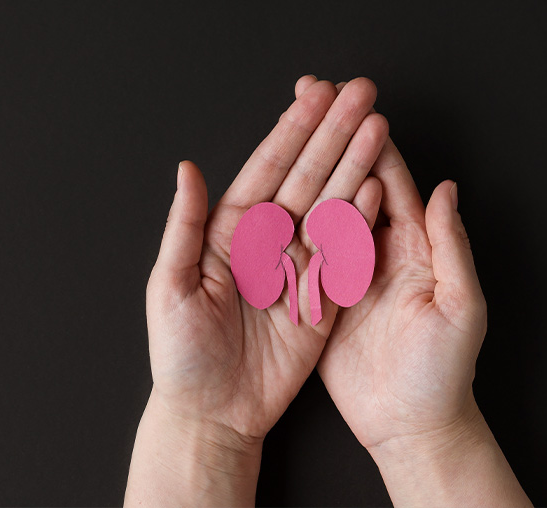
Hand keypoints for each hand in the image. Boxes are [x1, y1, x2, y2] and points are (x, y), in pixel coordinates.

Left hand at [125, 76, 388, 505]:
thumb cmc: (181, 355)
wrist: (213, 412)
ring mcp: (299, 268)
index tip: (316, 94)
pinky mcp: (322, 299)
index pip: (267, 169)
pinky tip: (376, 188)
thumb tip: (187, 168)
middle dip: (333, 134)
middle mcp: (269, 242)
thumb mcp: (169, 286)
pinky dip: (361, 221)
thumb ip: (184, 226)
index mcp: (231, 233)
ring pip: (332, 205)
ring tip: (377, 128)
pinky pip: (346, 254)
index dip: (292, 131)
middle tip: (360, 93)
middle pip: (307, 177)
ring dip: (354, 165)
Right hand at [296, 77, 530, 505]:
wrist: (412, 425)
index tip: (345, 101)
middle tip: (308, 95)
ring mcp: (347, 273)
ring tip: (284, 132)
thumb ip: (453, 247)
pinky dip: (287, 223)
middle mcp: (379, 252)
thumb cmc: (444, 373)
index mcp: (415, 247)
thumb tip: (447, 190)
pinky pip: (303, 255)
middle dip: (330, 137)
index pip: (391, 178)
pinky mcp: (322, 300)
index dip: (368, 138)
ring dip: (306, 169)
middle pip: (352, 181)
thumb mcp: (461, 308)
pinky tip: (268, 197)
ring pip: (323, 209)